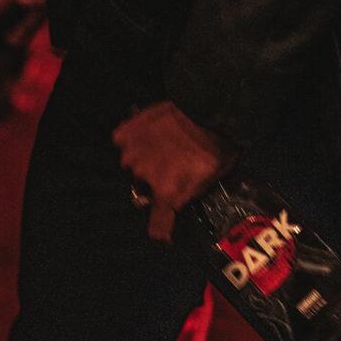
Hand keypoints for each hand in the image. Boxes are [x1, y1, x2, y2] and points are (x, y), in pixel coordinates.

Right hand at [113, 101, 234, 242]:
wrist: (208, 109)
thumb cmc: (216, 146)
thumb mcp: (212, 179)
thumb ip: (189, 193)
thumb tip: (182, 201)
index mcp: (167, 192)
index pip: (158, 227)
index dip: (163, 231)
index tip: (166, 232)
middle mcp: (145, 176)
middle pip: (144, 188)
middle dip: (154, 181)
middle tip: (170, 166)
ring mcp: (133, 152)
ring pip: (133, 163)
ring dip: (144, 158)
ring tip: (161, 144)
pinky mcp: (128, 131)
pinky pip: (123, 140)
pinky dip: (133, 138)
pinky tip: (148, 132)